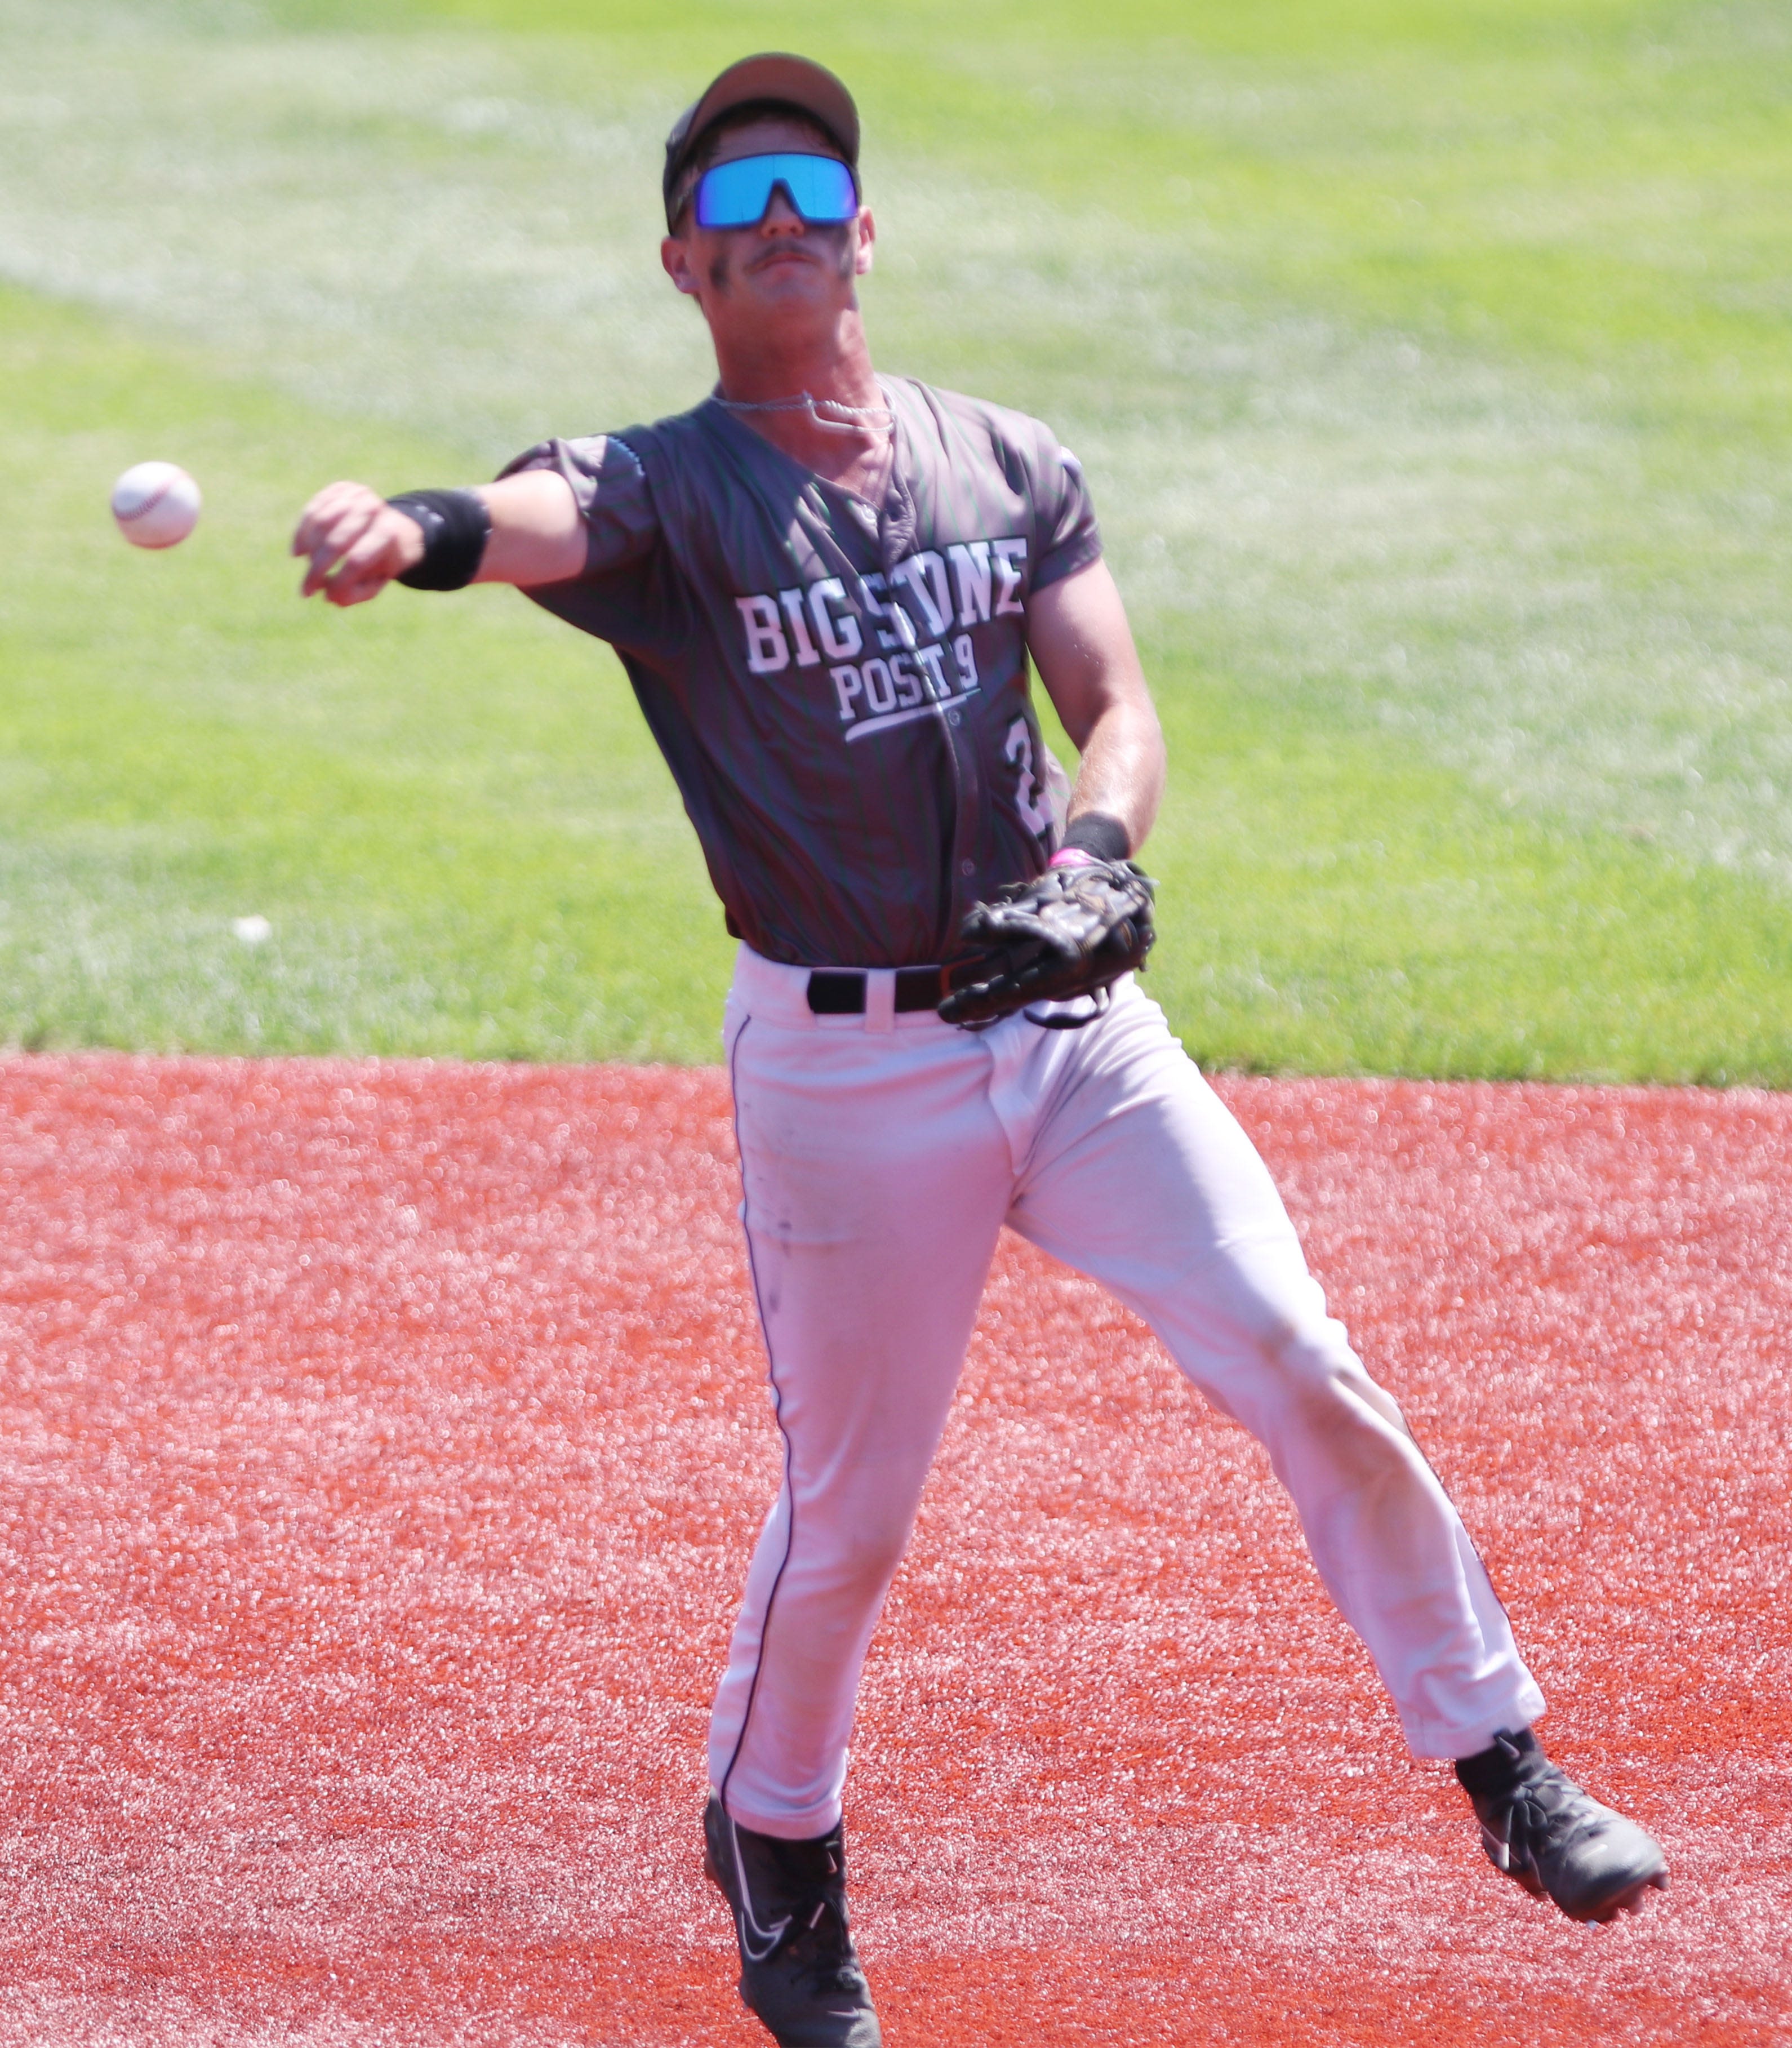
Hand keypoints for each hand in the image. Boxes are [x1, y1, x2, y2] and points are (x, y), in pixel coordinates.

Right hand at [292, 481, 426, 605]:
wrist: (392, 527)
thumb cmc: (380, 561)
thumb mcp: (376, 582)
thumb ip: (356, 594)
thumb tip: (330, 597)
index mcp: (387, 536)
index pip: (357, 561)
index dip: (337, 581)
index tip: (323, 596)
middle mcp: (373, 510)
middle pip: (336, 543)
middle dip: (316, 570)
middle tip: (306, 590)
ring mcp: (356, 495)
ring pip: (320, 523)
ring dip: (307, 549)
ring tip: (304, 565)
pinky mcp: (340, 489)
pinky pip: (313, 509)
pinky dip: (302, 531)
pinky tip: (300, 550)